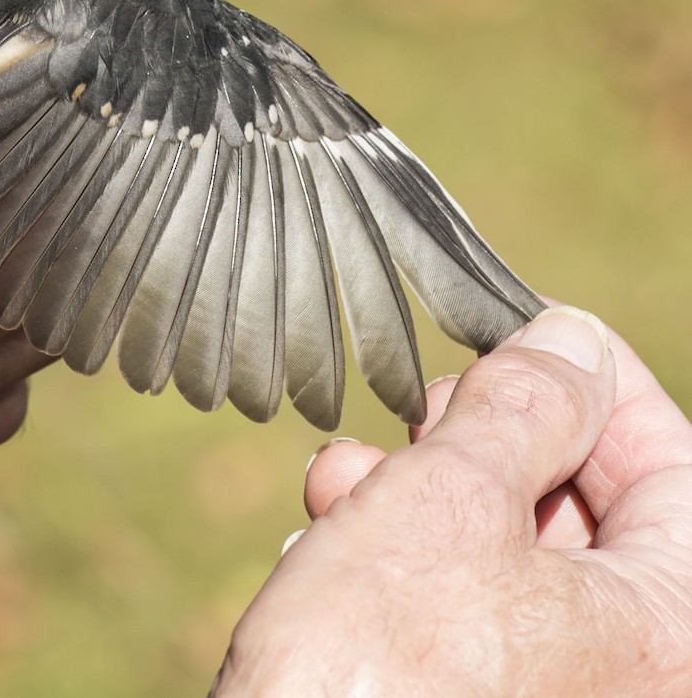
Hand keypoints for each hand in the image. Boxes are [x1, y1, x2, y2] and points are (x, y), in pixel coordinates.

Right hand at [211, 307, 691, 696]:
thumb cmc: (369, 679)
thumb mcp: (446, 502)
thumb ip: (520, 407)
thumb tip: (567, 339)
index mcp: (673, 635)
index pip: (673, 460)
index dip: (593, 379)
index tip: (523, 330)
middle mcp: (633, 678)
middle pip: (585, 504)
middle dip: (481, 441)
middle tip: (419, 412)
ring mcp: (556, 697)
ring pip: (510, 551)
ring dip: (421, 494)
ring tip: (347, 482)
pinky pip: (467, 611)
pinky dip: (403, 560)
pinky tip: (333, 545)